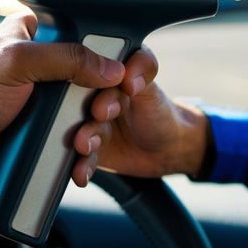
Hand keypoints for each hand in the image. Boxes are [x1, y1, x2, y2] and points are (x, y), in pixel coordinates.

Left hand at [0, 11, 124, 178]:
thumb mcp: (17, 63)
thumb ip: (65, 57)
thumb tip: (111, 68)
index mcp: (35, 30)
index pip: (82, 27)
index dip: (102, 47)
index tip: (115, 68)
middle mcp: (46, 57)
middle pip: (94, 68)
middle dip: (102, 92)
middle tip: (99, 108)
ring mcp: (51, 90)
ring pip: (92, 100)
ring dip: (96, 121)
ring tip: (84, 137)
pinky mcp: (53, 118)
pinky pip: (81, 124)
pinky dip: (87, 139)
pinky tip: (83, 151)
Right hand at [69, 46, 207, 184]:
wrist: (166, 149)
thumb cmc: (159, 112)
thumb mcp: (152, 91)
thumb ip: (143, 73)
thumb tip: (128, 75)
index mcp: (107, 78)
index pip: (96, 73)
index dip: (98, 82)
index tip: (106, 97)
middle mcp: (94, 100)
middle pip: (82, 104)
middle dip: (87, 112)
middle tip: (97, 116)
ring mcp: (91, 125)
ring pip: (82, 131)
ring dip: (83, 138)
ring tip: (84, 146)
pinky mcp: (90, 149)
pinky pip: (82, 158)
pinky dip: (81, 166)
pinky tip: (81, 173)